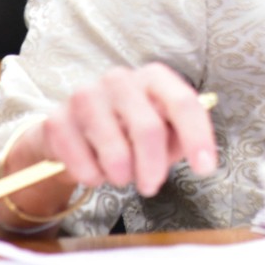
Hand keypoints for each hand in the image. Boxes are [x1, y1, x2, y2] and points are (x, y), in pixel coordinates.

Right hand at [38, 63, 217, 196]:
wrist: (74, 133)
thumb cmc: (129, 131)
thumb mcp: (163, 131)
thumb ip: (181, 138)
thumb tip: (198, 154)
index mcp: (154, 77)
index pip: (183, 103)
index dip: (198, 137)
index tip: (206, 169)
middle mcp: (121, 79)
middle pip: (148, 128)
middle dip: (154, 167)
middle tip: (151, 186)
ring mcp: (86, 95)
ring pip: (115, 150)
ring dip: (122, 175)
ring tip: (121, 176)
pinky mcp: (58, 119)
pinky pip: (82, 162)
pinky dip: (93, 177)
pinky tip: (95, 172)